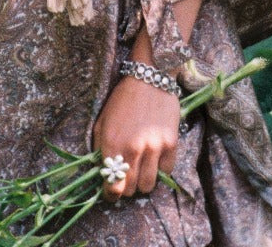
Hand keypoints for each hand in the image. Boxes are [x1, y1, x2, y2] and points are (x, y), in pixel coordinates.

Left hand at [92, 75, 179, 201]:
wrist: (148, 77)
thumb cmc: (122, 100)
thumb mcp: (102, 121)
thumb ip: (100, 149)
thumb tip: (102, 173)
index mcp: (112, 143)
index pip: (112, 187)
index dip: (111, 194)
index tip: (111, 192)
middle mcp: (133, 149)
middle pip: (131, 190)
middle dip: (126, 188)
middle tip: (126, 179)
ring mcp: (154, 147)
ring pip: (149, 186)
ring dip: (143, 183)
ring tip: (140, 171)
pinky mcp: (171, 143)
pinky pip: (166, 172)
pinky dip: (159, 170)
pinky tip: (154, 159)